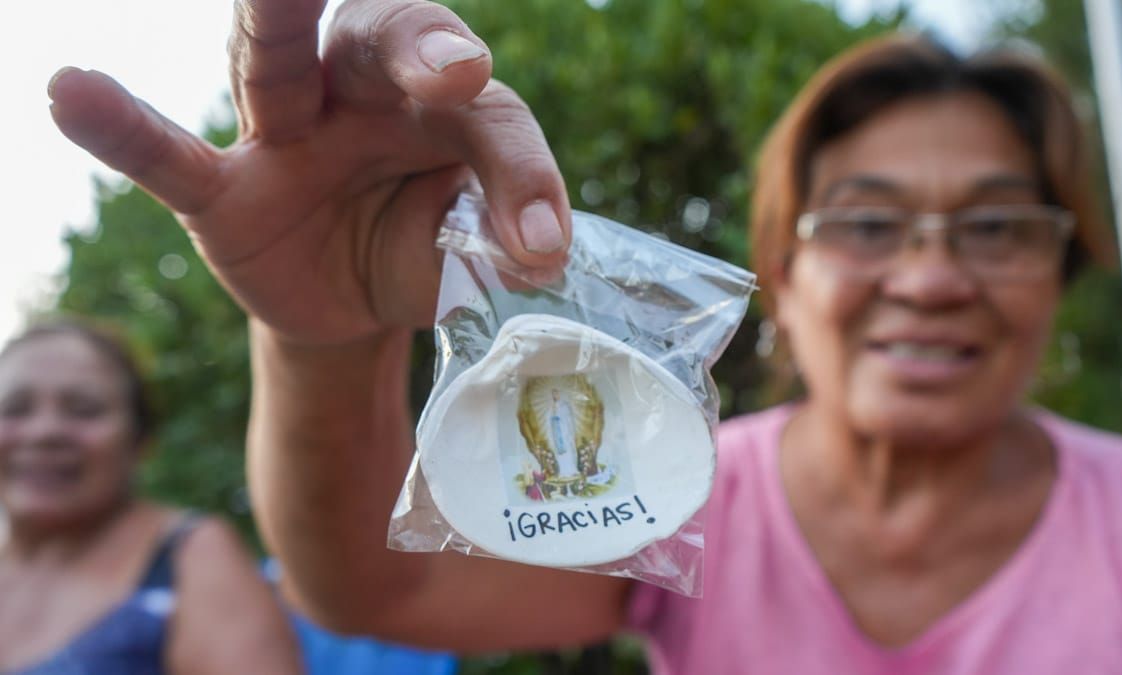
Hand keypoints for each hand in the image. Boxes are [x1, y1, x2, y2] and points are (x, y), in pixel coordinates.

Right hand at [49, 0, 570, 344]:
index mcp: (438, 101)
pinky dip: (125, 130)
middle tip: (457, 69)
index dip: (521, 173)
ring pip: (276, 61)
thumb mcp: (469, 239)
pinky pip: (172, 157)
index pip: (490, 115)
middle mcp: (360, 92)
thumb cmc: (420, 239)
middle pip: (386, 39)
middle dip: (420, 44)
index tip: (542, 242)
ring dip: (278, 20)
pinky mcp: (226, 193)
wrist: (356, 296)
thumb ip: (500, 231)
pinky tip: (68, 89)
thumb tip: (540, 257)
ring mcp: (285, 134)